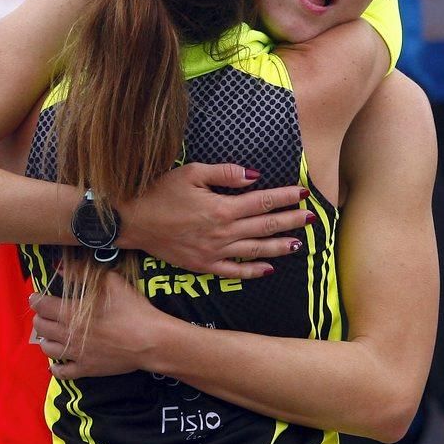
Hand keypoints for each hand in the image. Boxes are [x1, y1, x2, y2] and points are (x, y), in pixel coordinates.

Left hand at [31, 278, 160, 378]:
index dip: (36, 299)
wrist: (149, 340)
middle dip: (39, 318)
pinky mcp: (86, 369)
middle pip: (41, 327)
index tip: (35, 296)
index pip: (42, 306)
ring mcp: (76, 354)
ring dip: (45, 340)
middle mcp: (68, 334)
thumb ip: (82, 274)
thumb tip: (62, 268)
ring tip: (50, 334)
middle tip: (44, 313)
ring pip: (47, 349)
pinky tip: (57, 363)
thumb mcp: (110, 282)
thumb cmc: (131, 308)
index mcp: (71, 313)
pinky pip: (62, 373)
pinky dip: (56, 367)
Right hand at [120, 162, 310, 278]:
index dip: (285, 198)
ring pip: (255, 251)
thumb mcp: (192, 172)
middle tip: (312, 218)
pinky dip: (252, 271)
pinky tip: (267, 269)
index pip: (262, 201)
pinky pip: (233, 271)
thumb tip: (254, 176)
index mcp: (222, 208)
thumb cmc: (159, 192)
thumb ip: (226, 173)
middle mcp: (223, 233)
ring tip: (299, 244)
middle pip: (265, 227)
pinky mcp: (202, 265)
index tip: (303, 194)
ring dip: (279, 247)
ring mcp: (214, 252)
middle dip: (290, 221)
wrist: (132, 221)